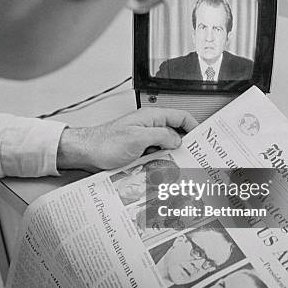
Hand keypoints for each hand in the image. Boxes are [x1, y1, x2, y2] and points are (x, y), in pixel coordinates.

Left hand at [57, 108, 197, 171]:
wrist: (85, 153)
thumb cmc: (105, 143)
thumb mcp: (137, 138)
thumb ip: (161, 136)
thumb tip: (177, 140)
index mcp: (151, 117)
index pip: (181, 116)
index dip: (194, 126)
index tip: (202, 139)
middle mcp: (149, 127)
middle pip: (175, 133)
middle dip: (184, 145)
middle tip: (193, 157)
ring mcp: (144, 139)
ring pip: (166, 147)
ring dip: (171, 157)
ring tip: (177, 166)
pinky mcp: (139, 151)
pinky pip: (156, 156)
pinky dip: (160, 163)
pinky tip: (161, 170)